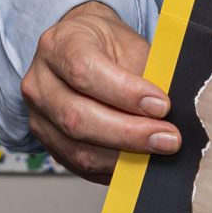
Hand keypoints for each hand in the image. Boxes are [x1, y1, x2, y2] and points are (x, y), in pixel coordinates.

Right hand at [20, 0, 175, 181]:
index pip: (84, 71)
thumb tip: (173, 110)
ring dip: (124, 157)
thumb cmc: (106, 45)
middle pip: (77, 117)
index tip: (161, 105)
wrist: (81, 49)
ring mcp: (38, 116)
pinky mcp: (48, 143)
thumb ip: (146, 74)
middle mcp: (40, 81)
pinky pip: (81, 166)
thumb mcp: (129, 43)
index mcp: (59, 44)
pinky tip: (139, 161)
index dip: (125, 93)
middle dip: (129, 133)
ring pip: (78, 150)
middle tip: (167, 138)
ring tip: (158, 152)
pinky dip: (114, 169)